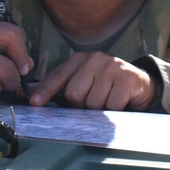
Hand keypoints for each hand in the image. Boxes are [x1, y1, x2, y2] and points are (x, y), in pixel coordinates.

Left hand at [30, 52, 153, 110]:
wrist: (139, 85)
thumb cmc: (105, 87)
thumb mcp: (82, 84)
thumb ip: (59, 90)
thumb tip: (30, 96)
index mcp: (79, 59)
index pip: (57, 76)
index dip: (45, 91)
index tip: (35, 103)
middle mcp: (94, 58)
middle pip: (74, 94)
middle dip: (81, 106)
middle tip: (93, 103)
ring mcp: (111, 66)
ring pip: (93, 103)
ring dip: (99, 111)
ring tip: (107, 103)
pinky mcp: (127, 78)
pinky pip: (112, 106)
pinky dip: (114, 111)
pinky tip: (120, 104)